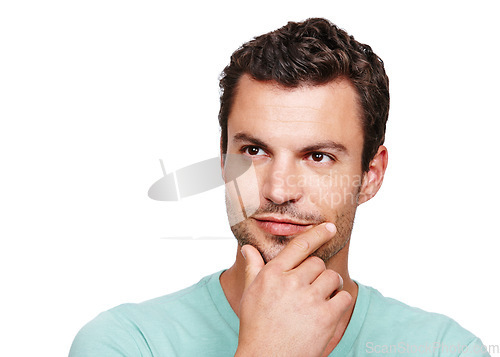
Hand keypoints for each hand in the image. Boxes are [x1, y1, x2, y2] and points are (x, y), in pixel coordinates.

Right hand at [235, 222, 351, 356]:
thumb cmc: (257, 326)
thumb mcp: (250, 294)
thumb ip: (253, 268)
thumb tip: (248, 248)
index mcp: (272, 274)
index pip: (300, 246)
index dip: (317, 234)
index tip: (329, 228)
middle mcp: (291, 283)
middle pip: (317, 263)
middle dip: (317, 273)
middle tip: (310, 288)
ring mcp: (309, 299)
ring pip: (332, 277)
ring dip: (330, 286)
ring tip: (319, 298)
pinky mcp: (326, 317)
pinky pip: (343, 297)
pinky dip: (339, 301)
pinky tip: (328, 310)